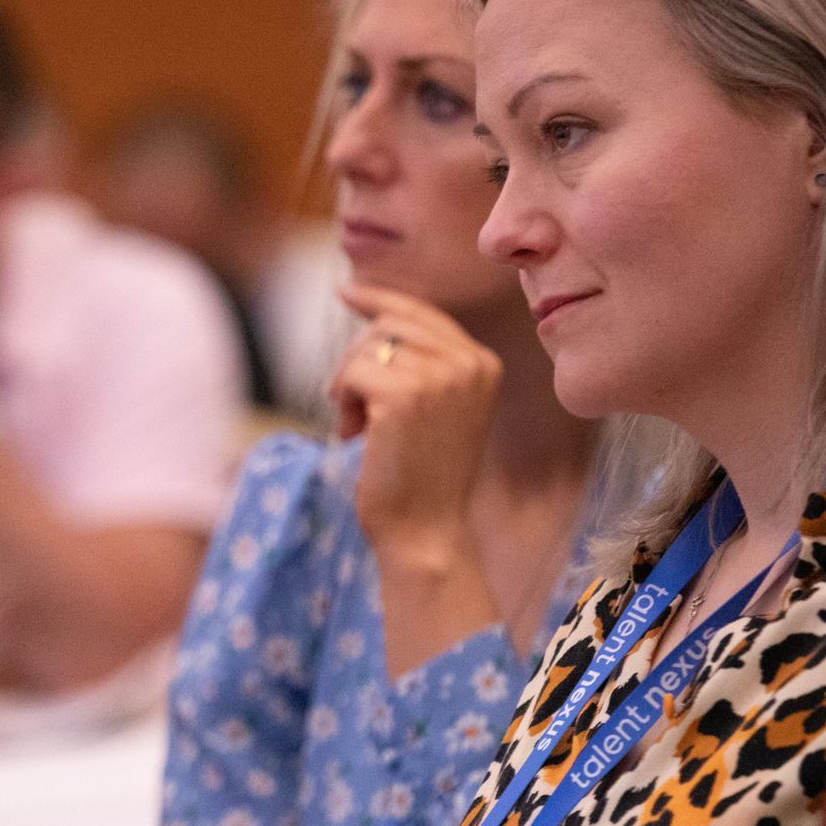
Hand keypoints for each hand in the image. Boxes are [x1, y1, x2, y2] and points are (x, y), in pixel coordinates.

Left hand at [330, 282, 501, 565]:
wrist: (426, 532)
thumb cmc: (422, 478)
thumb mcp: (437, 410)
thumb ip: (423, 364)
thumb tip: (375, 314)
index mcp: (483, 364)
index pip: (423, 313)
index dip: (381, 299)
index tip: (346, 293)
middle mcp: (469, 363)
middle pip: (389, 325)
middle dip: (356, 361)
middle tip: (349, 407)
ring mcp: (440, 377)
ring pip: (367, 348)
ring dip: (347, 385)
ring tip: (356, 426)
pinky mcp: (404, 395)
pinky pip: (351, 373)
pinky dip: (342, 401)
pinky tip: (353, 434)